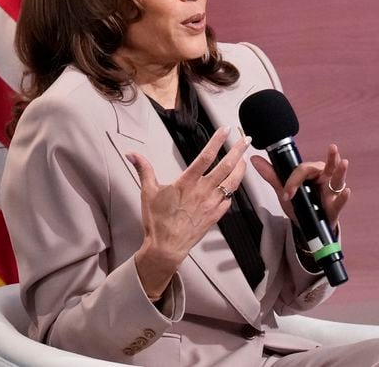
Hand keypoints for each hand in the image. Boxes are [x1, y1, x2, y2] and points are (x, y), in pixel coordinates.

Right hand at [126, 127, 250, 298]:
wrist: (166, 248)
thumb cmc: (157, 221)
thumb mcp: (147, 192)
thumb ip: (143, 169)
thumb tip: (132, 154)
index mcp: (187, 183)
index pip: (206, 156)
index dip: (217, 141)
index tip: (226, 130)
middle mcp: (203, 191)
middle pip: (226, 167)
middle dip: (238, 151)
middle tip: (247, 140)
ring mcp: (211, 204)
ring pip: (232, 183)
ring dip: (240, 169)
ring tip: (245, 159)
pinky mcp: (214, 217)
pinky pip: (228, 201)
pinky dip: (233, 191)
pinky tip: (234, 186)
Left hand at [251, 144, 350, 229]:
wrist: (305, 225)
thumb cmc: (299, 204)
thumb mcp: (284, 190)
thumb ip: (272, 175)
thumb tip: (255, 159)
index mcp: (311, 173)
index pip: (303, 170)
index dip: (293, 181)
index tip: (286, 194)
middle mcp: (323, 179)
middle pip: (325, 168)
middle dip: (330, 158)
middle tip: (332, 148)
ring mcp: (331, 193)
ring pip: (337, 180)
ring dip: (340, 171)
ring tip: (343, 162)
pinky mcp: (334, 207)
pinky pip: (340, 201)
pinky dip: (344, 197)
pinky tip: (346, 191)